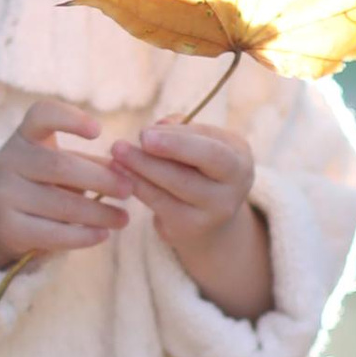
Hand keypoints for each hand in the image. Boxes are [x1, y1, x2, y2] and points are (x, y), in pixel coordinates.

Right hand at [0, 98, 126, 272]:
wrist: (0, 217)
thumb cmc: (44, 181)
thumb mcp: (62, 163)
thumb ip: (93, 163)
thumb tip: (128, 171)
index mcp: (26, 136)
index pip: (41, 115)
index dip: (70, 119)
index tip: (98, 131)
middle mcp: (11, 161)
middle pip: (60, 165)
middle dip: (101, 179)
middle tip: (128, 190)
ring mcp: (6, 195)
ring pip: (61, 204)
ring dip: (99, 213)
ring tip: (123, 219)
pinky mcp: (10, 228)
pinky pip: (53, 234)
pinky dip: (82, 236)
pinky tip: (103, 235)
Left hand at [109, 120, 272, 322]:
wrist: (210, 214)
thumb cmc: (200, 165)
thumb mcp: (201, 142)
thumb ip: (182, 130)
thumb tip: (156, 128)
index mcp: (240, 159)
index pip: (211, 150)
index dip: (177, 142)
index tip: (144, 134)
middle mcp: (234, 188)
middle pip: (194, 172)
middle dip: (157, 157)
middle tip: (120, 146)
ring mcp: (214, 212)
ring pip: (175, 187)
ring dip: (141, 170)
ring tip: (115, 157)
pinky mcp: (191, 227)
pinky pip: (161, 204)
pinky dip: (139, 187)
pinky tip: (120, 175)